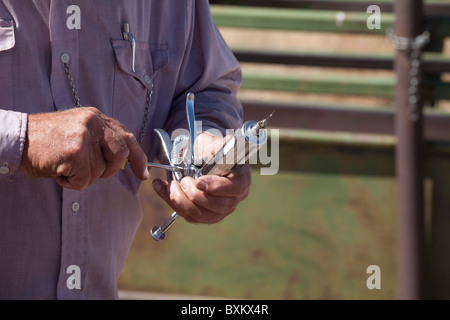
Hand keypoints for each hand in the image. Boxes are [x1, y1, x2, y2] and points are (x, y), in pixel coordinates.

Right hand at [20, 107, 147, 189]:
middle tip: (90, 172)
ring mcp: (84, 136)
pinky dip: (71, 182)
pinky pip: (84, 180)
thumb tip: (122, 161)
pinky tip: (58, 171)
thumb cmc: (47, 140)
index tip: (143, 173)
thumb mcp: (78, 130)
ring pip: (99, 171)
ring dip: (82, 176)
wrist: (17, 139)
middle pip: (120, 154)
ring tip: (64, 166)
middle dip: (110, 170)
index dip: (138, 157)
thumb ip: (100, 140)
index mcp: (96, 117)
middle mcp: (93, 123)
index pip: (127, 136)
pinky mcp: (75, 152)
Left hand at [152, 132, 250, 223]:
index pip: (236, 188)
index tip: (199, 181)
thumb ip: (220, 144)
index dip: (217, 187)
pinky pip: (189, 216)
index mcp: (241, 179)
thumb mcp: (216, 142)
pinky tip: (161, 187)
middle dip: (196, 196)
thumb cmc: (212, 150)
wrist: (201, 158)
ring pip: (202, 215)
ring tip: (171, 185)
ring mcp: (219, 210)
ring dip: (182, 202)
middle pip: (219, 206)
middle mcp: (233, 198)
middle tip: (183, 180)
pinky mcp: (204, 216)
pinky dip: (172, 202)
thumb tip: (224, 143)